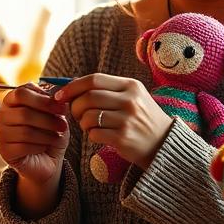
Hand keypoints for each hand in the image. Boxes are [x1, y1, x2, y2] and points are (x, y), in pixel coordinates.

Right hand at [0, 83, 68, 183]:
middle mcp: (2, 115)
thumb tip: (57, 97)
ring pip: (25, 131)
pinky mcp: (4, 151)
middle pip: (24, 113)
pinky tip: (44, 147)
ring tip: (56, 138)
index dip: (43, 100)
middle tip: (63, 126)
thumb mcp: (56, 114)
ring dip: (46, 135)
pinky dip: (39, 146)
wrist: (48, 159)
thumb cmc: (50, 132)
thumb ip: (55, 102)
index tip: (62, 109)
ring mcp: (1, 133)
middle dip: (48, 120)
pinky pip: (23, 147)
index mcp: (12, 100)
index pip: (21, 93)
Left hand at [55, 74, 172, 169]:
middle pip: (88, 97)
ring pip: (88, 116)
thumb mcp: (131, 97)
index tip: (60, 95)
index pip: (94, 79)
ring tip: (90, 125)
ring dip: (82, 123)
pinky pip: (94, 133)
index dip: (73, 86)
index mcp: (131, 86)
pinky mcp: (123, 138)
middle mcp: (130, 100)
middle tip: (76, 114)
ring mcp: (127, 119)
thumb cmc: (141, 118)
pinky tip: (99, 135)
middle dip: (75, 106)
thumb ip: (106, 89)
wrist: (164, 143)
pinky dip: (91, 135)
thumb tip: (71, 84)